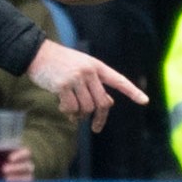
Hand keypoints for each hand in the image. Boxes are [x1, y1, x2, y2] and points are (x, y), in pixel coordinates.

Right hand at [25, 40, 147, 132]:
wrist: (37, 53)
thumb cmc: (60, 63)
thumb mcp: (81, 69)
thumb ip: (95, 84)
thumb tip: (109, 103)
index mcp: (96, 66)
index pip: (118, 80)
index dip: (132, 91)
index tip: (144, 101)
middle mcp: (88, 71)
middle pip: (102, 102)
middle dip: (100, 118)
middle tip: (96, 127)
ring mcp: (76, 78)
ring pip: (86, 108)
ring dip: (80, 115)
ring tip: (72, 113)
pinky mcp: (62, 85)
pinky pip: (71, 108)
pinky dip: (68, 113)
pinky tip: (63, 109)